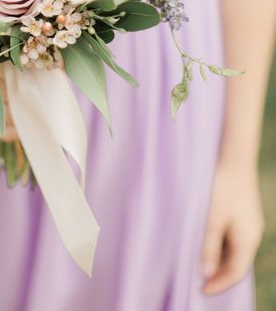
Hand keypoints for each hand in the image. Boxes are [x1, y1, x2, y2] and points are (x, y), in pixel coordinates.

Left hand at [201, 161, 264, 294]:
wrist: (233, 157)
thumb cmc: (222, 187)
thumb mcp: (211, 218)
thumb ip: (208, 246)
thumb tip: (206, 272)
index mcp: (248, 239)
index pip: (235, 272)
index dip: (219, 284)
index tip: (201, 291)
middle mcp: (251, 234)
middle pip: (236, 263)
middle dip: (218, 274)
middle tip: (198, 282)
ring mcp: (248, 223)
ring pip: (233, 250)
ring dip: (218, 259)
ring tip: (198, 265)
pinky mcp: (242, 213)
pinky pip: (232, 237)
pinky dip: (219, 245)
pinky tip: (205, 243)